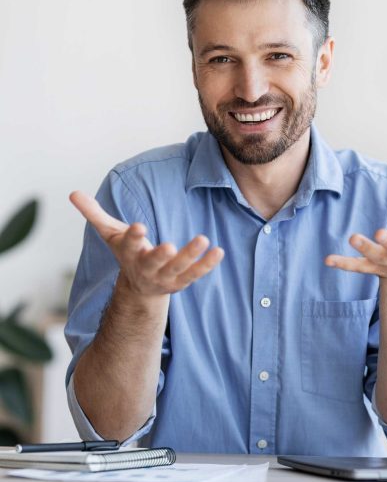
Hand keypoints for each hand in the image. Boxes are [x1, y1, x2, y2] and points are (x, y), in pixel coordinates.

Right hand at [69, 191, 223, 295]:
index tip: (138, 226)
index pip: (129, 245)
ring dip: (191, 256)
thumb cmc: (127, 253)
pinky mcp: (181, 282)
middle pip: (153, 262)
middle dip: (160, 256)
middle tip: (169, 246)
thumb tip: (72, 192)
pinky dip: (207, 264)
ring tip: (204, 239)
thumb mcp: (111, 234)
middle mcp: (146, 268)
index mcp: (129, 254)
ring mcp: (165, 277)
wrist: (139, 288)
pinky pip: (195, 274)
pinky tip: (219, 251)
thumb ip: (94, 214)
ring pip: (178, 269)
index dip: (133, 236)